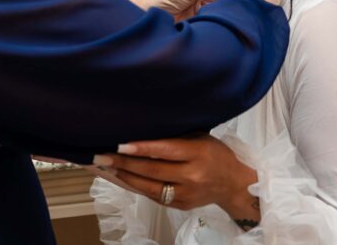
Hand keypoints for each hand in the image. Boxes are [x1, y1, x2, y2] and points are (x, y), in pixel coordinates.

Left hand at [94, 135, 259, 220]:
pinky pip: (154, 196)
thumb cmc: (215, 154)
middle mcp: (192, 175)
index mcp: (198, 153)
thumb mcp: (200, 138)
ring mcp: (186, 193)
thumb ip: (176, 138)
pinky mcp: (181, 205)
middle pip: (152, 170)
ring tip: (107, 167)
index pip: (165, 150)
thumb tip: (143, 131)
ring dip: (126, 176)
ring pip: (149, 187)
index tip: (120, 144)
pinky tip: (124, 177)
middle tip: (103, 156)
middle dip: (124, 163)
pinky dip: (137, 186)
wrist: (233, 184)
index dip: (141, 148)